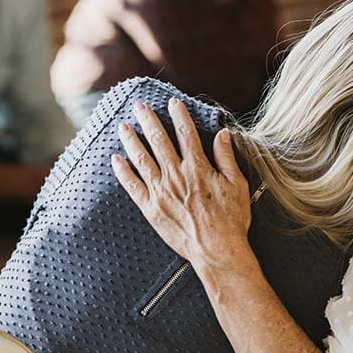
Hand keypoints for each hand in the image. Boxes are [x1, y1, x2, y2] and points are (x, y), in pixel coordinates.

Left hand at [113, 99, 251, 274]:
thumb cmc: (231, 219)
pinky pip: (132, 186)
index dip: (179, 116)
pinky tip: (116, 159)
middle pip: (159, 141)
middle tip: (139, 106)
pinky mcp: (151, 209)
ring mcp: (161, 192)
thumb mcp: (237, 185)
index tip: (173, 102)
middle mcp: (176, 176)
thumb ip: (226, 157)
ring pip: (142, 159)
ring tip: (122, 126)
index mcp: (198, 168)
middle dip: (148, 120)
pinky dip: (123, 172)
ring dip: (131, 140)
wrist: (217, 250)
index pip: (186, 134)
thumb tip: (222, 134)